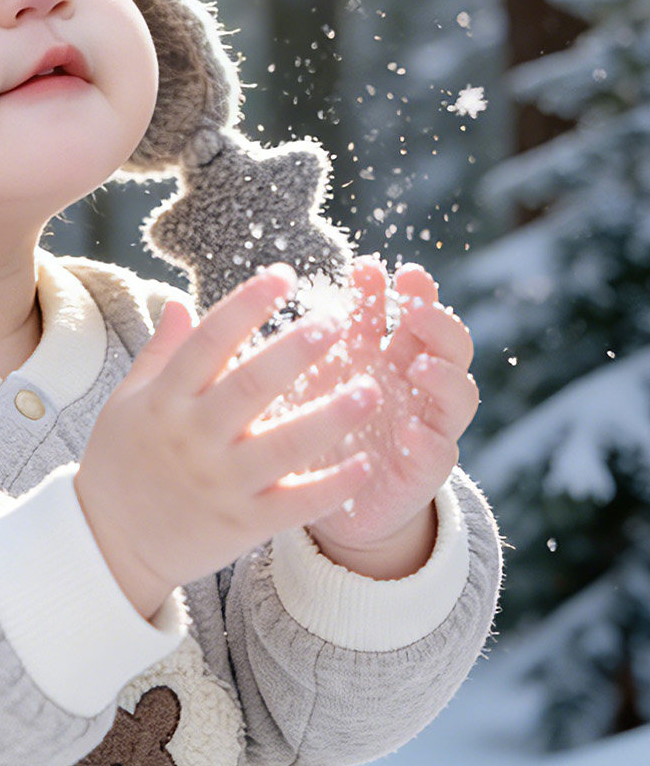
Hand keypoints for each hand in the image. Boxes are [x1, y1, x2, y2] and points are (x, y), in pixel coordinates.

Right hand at [74, 265, 377, 618]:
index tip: (282, 275)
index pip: (208, 341)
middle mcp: (193, 438)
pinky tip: (365, 463)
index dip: (245, 305)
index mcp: (165, 400)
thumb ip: (161, 353)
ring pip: (283, 446)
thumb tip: (180, 301)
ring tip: (372, 389)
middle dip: (295, 351)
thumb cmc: (120, 462)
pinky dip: (332, 486)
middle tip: (336, 322)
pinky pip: (295, 504)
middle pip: (250, 387)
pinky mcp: (242, 525)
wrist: (108, 543)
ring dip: (330, 417)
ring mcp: (219, 483)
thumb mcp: (128, 402)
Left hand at [288, 258, 478, 569]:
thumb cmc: (320, 421)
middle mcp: (417, 386)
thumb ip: (327, 331)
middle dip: (437, 321)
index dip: (405, 288)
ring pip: (459, 395)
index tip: (372, 267)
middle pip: (449, 345)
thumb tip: (306, 278)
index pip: (412, 312)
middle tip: (414, 307)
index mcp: (392, 355)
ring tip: (418, 366)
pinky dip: (429, 440)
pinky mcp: (423, 472)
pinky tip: (410, 430)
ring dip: (443, 376)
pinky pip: (440, 454)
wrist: (324, 498)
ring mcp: (428, 427)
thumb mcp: (319, 371)